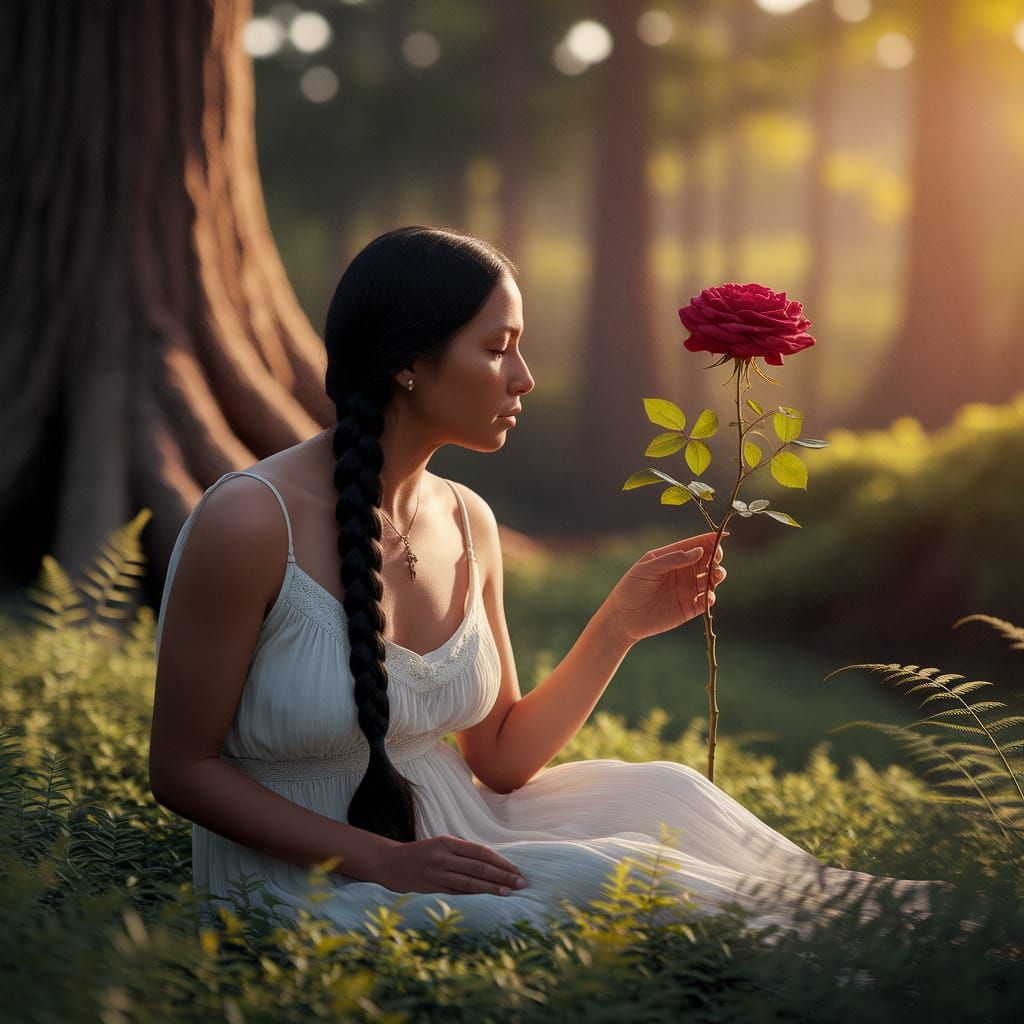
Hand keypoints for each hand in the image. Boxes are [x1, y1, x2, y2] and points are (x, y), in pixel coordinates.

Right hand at [375, 834, 528, 896]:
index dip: (500, 862)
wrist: (388, 862)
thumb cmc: (420, 854)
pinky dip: (473, 896)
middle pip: (479, 866)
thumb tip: (491, 863)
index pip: (481, 852)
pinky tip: (486, 899)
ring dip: (491, 888)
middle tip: (521, 883)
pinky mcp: (429, 887)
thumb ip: (462, 853)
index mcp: (448, 842)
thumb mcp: (440, 846)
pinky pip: (456, 892)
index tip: (517, 870)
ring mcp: (436, 872)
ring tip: (509, 893)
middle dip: (502, 875)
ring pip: (469, 881)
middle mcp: (443, 856)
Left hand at [601, 530, 727, 645]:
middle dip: (716, 557)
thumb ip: (672, 559)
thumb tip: (699, 551)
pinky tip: (708, 597)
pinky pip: (707, 600)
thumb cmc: (631, 589)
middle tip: (715, 560)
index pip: (695, 545)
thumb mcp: (647, 569)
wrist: (623, 619)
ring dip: (718, 575)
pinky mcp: (690, 608)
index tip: (722, 537)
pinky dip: (712, 597)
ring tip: (714, 576)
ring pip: (712, 579)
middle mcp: (683, 571)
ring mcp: (688, 589)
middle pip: (708, 560)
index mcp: (672, 557)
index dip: (710, 540)